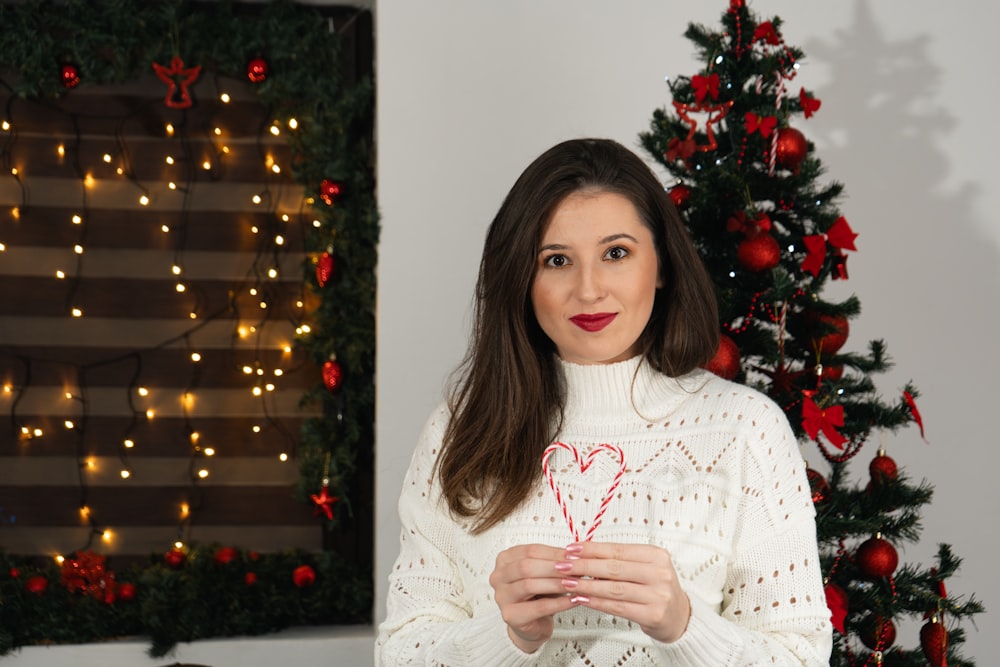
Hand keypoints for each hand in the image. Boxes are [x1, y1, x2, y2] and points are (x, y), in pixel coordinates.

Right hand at [489, 544, 576, 652]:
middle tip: (574, 569)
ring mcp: (501, 597)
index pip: (530, 551)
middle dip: (553, 567)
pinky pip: (538, 607)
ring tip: (575, 584)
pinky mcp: (510, 616)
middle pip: (526, 566)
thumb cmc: (538, 594)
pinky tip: (572, 600)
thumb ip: (555, 563)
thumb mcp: (545, 573)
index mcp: (504, 559)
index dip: (553, 553)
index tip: (573, 556)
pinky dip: (558, 603)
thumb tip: (574, 555)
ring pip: (529, 585)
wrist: (533, 623)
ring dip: (556, 584)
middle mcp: (498, 576)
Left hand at [554, 542, 690, 642]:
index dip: (592, 549)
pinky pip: (618, 607)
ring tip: (568, 582)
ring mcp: (658, 595)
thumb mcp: (644, 567)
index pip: (618, 550)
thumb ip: (619, 561)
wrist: (679, 616)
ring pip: (614, 588)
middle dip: (584, 565)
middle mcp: (660, 574)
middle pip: (614, 568)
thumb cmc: (656, 588)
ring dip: (586, 585)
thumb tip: (584, 555)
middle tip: (563, 565)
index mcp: (656, 555)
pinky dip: (597, 602)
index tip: (571, 548)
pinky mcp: (653, 615)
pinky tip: (582, 598)